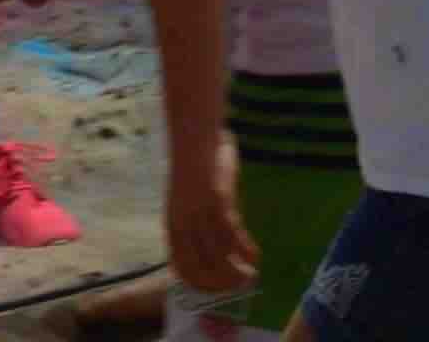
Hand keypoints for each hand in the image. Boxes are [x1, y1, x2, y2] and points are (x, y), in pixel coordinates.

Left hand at [166, 147, 253, 304]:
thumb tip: (217, 251)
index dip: (200, 283)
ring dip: (236, 272)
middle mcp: (183, 224)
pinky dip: (245, 249)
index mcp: (173, 226)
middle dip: (221, 284)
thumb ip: (199, 226)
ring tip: (251, 276)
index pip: (181, 268)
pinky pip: (233, 235)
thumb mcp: (189, 203)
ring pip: (219, 256)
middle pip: (200, 268)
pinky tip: (255, 256)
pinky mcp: (217, 201)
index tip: (217, 290)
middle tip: (240, 286)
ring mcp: (199, 213)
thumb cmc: (195, 168)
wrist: (195, 138)